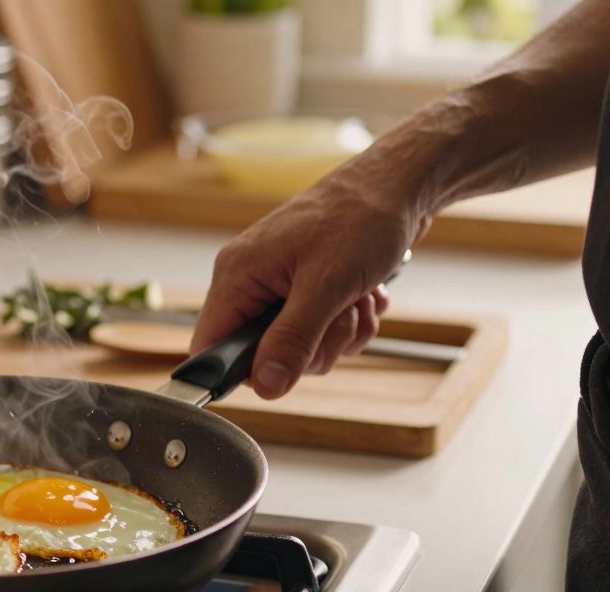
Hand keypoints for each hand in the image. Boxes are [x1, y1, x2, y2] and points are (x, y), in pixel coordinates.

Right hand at [189, 175, 428, 398]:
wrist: (399, 186)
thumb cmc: (360, 218)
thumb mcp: (326, 286)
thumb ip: (292, 340)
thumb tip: (266, 387)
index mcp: (237, 275)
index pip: (210, 346)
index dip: (242, 369)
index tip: (286, 368)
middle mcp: (250, 282)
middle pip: (261, 355)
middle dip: (312, 347)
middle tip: (339, 316)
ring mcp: (278, 286)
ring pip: (297, 347)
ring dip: (338, 334)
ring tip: (358, 299)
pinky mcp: (305, 289)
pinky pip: (319, 332)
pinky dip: (348, 322)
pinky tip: (364, 295)